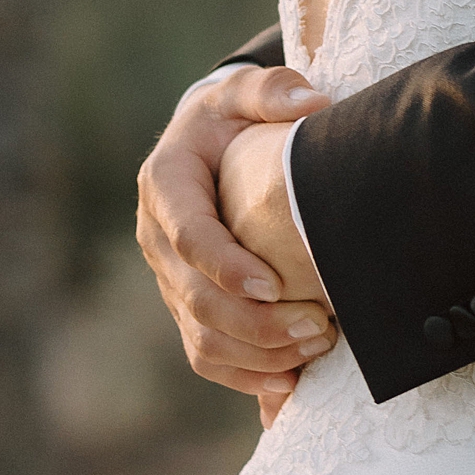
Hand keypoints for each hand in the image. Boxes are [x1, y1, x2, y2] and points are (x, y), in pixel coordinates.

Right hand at [137, 64, 335, 412]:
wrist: (207, 145)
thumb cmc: (233, 116)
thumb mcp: (245, 91)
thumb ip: (273, 90)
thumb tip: (314, 103)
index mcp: (164, 183)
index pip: (190, 234)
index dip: (227, 264)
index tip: (275, 283)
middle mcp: (157, 237)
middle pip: (195, 297)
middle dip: (255, 321)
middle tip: (317, 328)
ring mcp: (168, 278)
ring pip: (200, 336)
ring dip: (256, 354)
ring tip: (315, 350)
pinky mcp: (185, 305)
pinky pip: (206, 353)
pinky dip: (245, 376)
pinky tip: (289, 384)